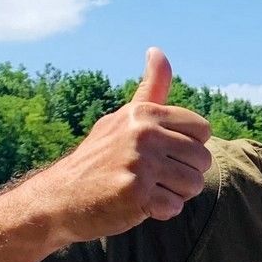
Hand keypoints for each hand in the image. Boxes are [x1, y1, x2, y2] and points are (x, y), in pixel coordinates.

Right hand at [39, 47, 212, 243]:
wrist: (59, 197)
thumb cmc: (100, 158)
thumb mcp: (124, 118)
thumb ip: (150, 89)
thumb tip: (157, 50)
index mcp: (144, 113)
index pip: (202, 130)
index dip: (188, 147)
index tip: (162, 153)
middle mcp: (143, 133)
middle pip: (202, 159)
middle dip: (184, 174)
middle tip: (152, 177)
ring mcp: (139, 162)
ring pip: (194, 184)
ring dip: (174, 194)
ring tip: (146, 189)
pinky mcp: (135, 192)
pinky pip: (175, 207)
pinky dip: (160, 211)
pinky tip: (137, 204)